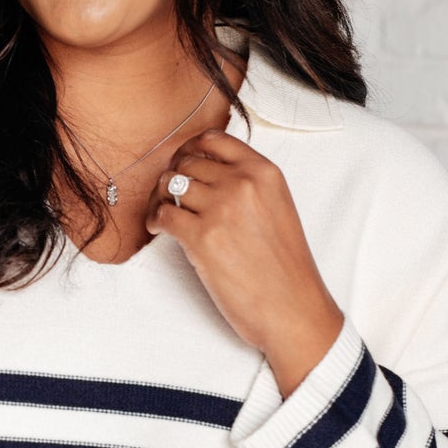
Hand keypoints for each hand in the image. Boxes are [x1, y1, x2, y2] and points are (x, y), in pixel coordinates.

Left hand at [146, 128, 344, 396]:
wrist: (292, 308)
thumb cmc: (285, 267)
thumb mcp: (278, 209)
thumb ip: (249, 186)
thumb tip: (205, 174)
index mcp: (265, 173)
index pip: (214, 139)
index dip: (190, 149)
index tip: (182, 163)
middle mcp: (242, 184)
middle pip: (187, 162)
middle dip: (172, 177)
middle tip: (168, 197)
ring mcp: (221, 209)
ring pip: (170, 185)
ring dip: (159, 198)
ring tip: (164, 215)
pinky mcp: (201, 238)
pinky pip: (162, 214)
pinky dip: (155, 221)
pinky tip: (160, 231)